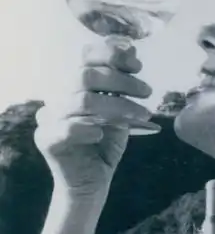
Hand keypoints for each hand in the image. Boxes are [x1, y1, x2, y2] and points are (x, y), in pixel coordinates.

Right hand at [34, 39, 156, 196]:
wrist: (92, 184)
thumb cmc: (105, 148)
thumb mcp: (121, 113)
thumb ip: (123, 85)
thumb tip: (131, 49)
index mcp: (76, 87)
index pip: (87, 58)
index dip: (112, 55)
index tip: (138, 66)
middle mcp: (60, 98)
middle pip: (86, 76)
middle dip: (122, 81)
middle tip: (148, 92)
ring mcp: (50, 118)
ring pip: (83, 101)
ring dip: (117, 106)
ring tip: (143, 115)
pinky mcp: (47, 140)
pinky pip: (67, 128)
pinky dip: (88, 128)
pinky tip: (102, 135)